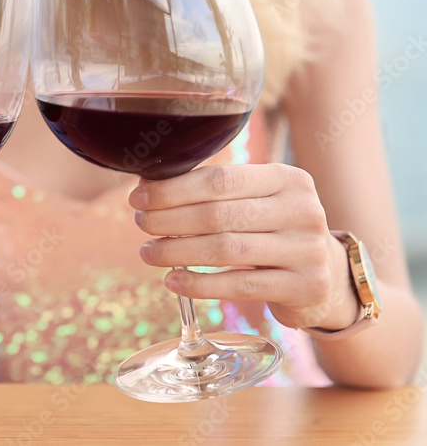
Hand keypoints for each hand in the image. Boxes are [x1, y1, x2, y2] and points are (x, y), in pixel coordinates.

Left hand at [130, 164, 356, 330]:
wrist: (326, 273)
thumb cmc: (274, 228)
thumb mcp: (257, 200)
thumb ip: (214, 190)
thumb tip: (149, 185)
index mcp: (287, 178)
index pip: (220, 180)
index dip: (173, 189)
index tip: (139, 197)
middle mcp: (303, 210)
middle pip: (219, 215)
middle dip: (170, 220)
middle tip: (141, 224)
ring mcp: (307, 250)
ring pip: (226, 250)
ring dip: (177, 252)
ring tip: (148, 253)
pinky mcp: (305, 287)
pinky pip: (240, 285)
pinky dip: (200, 284)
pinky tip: (172, 281)